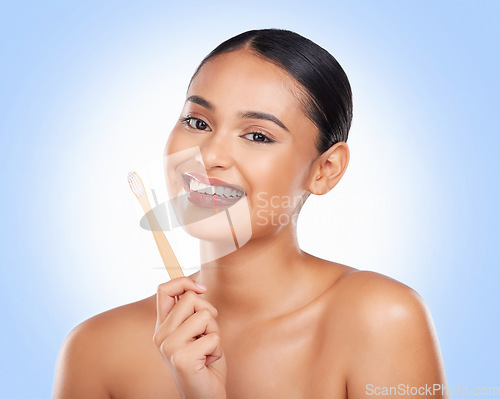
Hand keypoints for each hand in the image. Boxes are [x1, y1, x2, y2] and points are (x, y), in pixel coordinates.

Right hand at [153, 277, 226, 398]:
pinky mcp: (182, 358)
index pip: (163, 289)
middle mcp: (161, 335)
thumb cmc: (204, 363)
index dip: (183, 281)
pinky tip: (207, 362)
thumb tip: (196, 288)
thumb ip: (192, 312)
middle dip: (209, 313)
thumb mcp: (197, 331)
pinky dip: (217, 349)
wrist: (204, 396)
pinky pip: (213, 337)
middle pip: (190, 298)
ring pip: (205, 315)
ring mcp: (169, 346)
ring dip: (214, 332)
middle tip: (206, 335)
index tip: (201, 288)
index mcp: (162, 326)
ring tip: (206, 350)